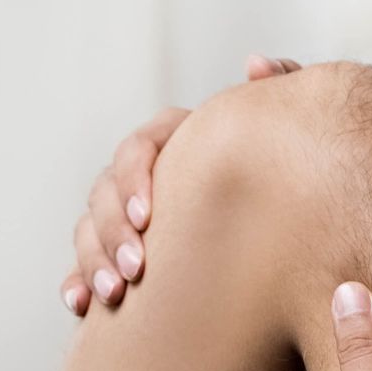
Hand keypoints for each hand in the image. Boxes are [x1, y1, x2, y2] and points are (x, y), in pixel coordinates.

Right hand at [61, 54, 302, 314]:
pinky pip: (84, 269)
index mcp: (178, 145)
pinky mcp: (120, 260)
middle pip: (106, 190)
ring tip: (114, 293)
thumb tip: (256, 66)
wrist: (295, 247)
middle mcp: (146, 179)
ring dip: (93, 259)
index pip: (140, 147)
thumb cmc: (292, 182)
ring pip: (89, 230)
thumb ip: (283, 93)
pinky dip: (76, 284)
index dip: (134, 176)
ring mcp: (127, 221)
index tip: (148, 215)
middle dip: (113, 230)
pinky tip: (79, 304)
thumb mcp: (291, 137)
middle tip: (138, 269)